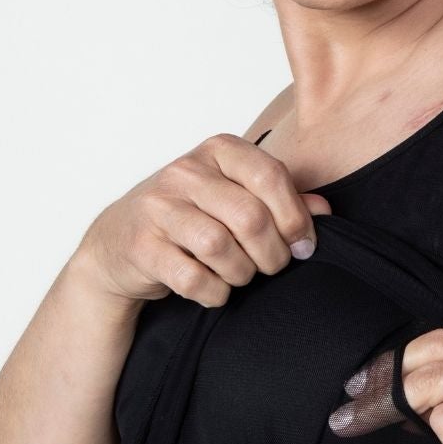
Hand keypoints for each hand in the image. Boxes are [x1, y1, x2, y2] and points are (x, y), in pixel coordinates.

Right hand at [77, 133, 332, 307]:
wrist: (118, 243)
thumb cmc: (190, 217)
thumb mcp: (236, 197)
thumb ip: (282, 199)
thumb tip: (324, 210)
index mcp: (218, 150)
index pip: (271, 175)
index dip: (295, 217)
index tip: (303, 244)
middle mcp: (185, 172)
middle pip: (250, 217)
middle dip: (272, 254)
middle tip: (272, 266)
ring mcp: (158, 208)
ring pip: (220, 248)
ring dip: (242, 274)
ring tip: (240, 276)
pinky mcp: (141, 246)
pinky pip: (193, 278)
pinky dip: (214, 292)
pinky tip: (214, 289)